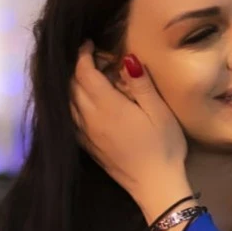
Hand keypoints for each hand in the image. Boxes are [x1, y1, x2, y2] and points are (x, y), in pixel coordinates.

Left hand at [71, 44, 190, 218]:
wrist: (155, 187)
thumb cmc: (163, 147)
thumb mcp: (159, 112)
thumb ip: (141, 84)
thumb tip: (126, 58)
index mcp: (107, 106)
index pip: (84, 73)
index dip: (83, 55)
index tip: (90, 43)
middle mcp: (90, 119)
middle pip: (71, 86)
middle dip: (76, 68)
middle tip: (90, 58)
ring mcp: (86, 135)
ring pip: (67, 103)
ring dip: (71, 86)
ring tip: (84, 77)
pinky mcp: (88, 148)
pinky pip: (70, 121)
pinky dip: (70, 106)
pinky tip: (80, 103)